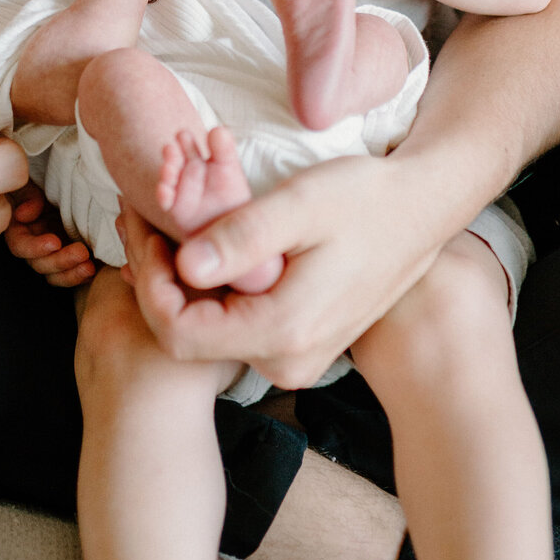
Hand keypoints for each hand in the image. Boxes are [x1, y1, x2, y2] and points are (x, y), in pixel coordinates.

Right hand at [5, 182, 95, 287]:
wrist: (61, 184)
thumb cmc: (39, 180)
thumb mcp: (28, 182)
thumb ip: (26, 196)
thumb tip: (24, 215)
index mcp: (19, 230)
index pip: (21, 246)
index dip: (36, 248)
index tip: (55, 242)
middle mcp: (34, 246)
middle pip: (41, 264)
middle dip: (61, 262)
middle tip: (82, 253)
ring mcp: (52, 254)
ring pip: (56, 274)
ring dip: (72, 273)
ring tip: (89, 268)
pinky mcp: (69, 256)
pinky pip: (72, 272)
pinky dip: (82, 274)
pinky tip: (95, 270)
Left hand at [119, 150, 439, 388]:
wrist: (419, 210)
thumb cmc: (364, 199)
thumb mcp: (300, 204)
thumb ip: (242, 237)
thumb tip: (185, 264)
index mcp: (283, 331)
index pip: (179, 333)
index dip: (148, 282)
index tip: (142, 228)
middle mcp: (287, 361)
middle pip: (189, 334)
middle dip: (157, 277)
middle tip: (140, 217)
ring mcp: (295, 358)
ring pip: (209, 330)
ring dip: (181, 281)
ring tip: (166, 221)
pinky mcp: (299, 344)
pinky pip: (235, 324)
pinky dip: (210, 287)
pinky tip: (203, 242)